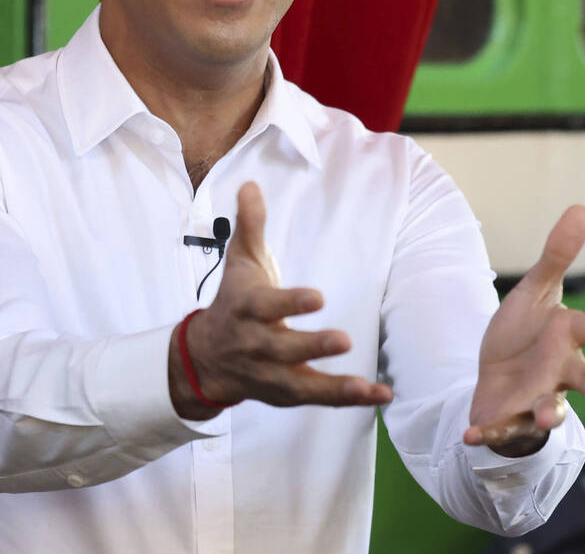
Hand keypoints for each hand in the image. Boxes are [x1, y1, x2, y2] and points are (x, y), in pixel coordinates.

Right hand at [168, 181, 392, 418]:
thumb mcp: (239, 261)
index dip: (290, 302)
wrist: (203, 358)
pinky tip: (381, 394)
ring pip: (301, 384)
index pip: (266, 306)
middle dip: (312, 347)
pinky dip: (347, 399)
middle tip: (344, 340)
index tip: (318, 297)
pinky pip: (317, 399)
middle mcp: (256, 345)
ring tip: (368, 387)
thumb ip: (250, 225)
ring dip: (335, 387)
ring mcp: (269, 374)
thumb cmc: (233, 301)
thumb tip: (251, 185)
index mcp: (247, 309)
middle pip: (283, 349)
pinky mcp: (285, 394)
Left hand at [464, 205, 584, 454]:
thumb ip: (556, 256)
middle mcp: (560, 372)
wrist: (498, 375)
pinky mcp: (510, 420)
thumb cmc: (527, 332)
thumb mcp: (536, 292)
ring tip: (546, 417)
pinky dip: (488, 435)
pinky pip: (502, 430)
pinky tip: (470, 436)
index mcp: (569, 337)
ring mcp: (538, 399)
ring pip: (551, 410)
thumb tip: (582, 207)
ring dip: (550, 414)